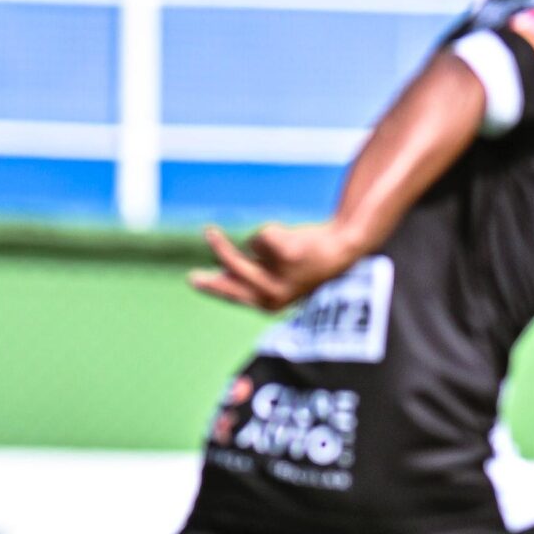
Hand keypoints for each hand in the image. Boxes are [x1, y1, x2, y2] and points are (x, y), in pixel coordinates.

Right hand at [189, 222, 351, 312]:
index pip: (232, 294)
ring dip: (264, 239)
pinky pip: (263, 234)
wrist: (341, 250)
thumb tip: (216, 276)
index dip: (213, 286)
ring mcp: (280, 274)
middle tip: (208, 231)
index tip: (192, 278)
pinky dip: (274, 230)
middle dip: (219, 249)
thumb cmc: (304, 266)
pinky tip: (296, 238)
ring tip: (286, 244)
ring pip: (251, 245)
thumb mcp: (275, 278)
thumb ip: (246, 278)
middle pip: (233, 268)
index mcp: (268, 303)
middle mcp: (273, 294)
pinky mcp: (286, 254)